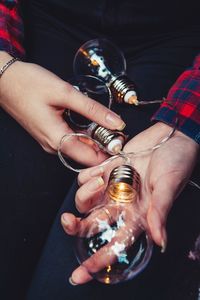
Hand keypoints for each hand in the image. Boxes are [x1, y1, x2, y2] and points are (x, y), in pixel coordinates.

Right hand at [0, 52, 124, 165]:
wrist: (4, 80)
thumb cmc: (29, 84)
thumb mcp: (65, 93)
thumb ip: (93, 110)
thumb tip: (117, 123)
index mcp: (57, 139)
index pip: (90, 159)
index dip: (109, 154)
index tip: (124, 143)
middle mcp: (53, 146)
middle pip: (86, 155)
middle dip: (104, 147)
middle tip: (120, 132)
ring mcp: (50, 141)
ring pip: (79, 148)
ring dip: (95, 140)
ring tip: (110, 127)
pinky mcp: (49, 134)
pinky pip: (71, 141)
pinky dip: (85, 135)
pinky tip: (93, 124)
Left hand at [61, 122, 198, 283]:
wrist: (169, 136)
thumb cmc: (176, 161)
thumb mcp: (169, 187)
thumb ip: (160, 212)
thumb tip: (160, 241)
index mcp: (138, 214)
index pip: (116, 242)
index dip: (99, 260)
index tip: (82, 274)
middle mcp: (123, 203)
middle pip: (92, 223)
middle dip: (76, 226)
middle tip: (69, 221)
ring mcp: (113, 187)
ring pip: (86, 200)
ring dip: (86, 193)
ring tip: (101, 180)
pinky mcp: (108, 169)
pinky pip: (87, 177)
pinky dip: (87, 175)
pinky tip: (101, 169)